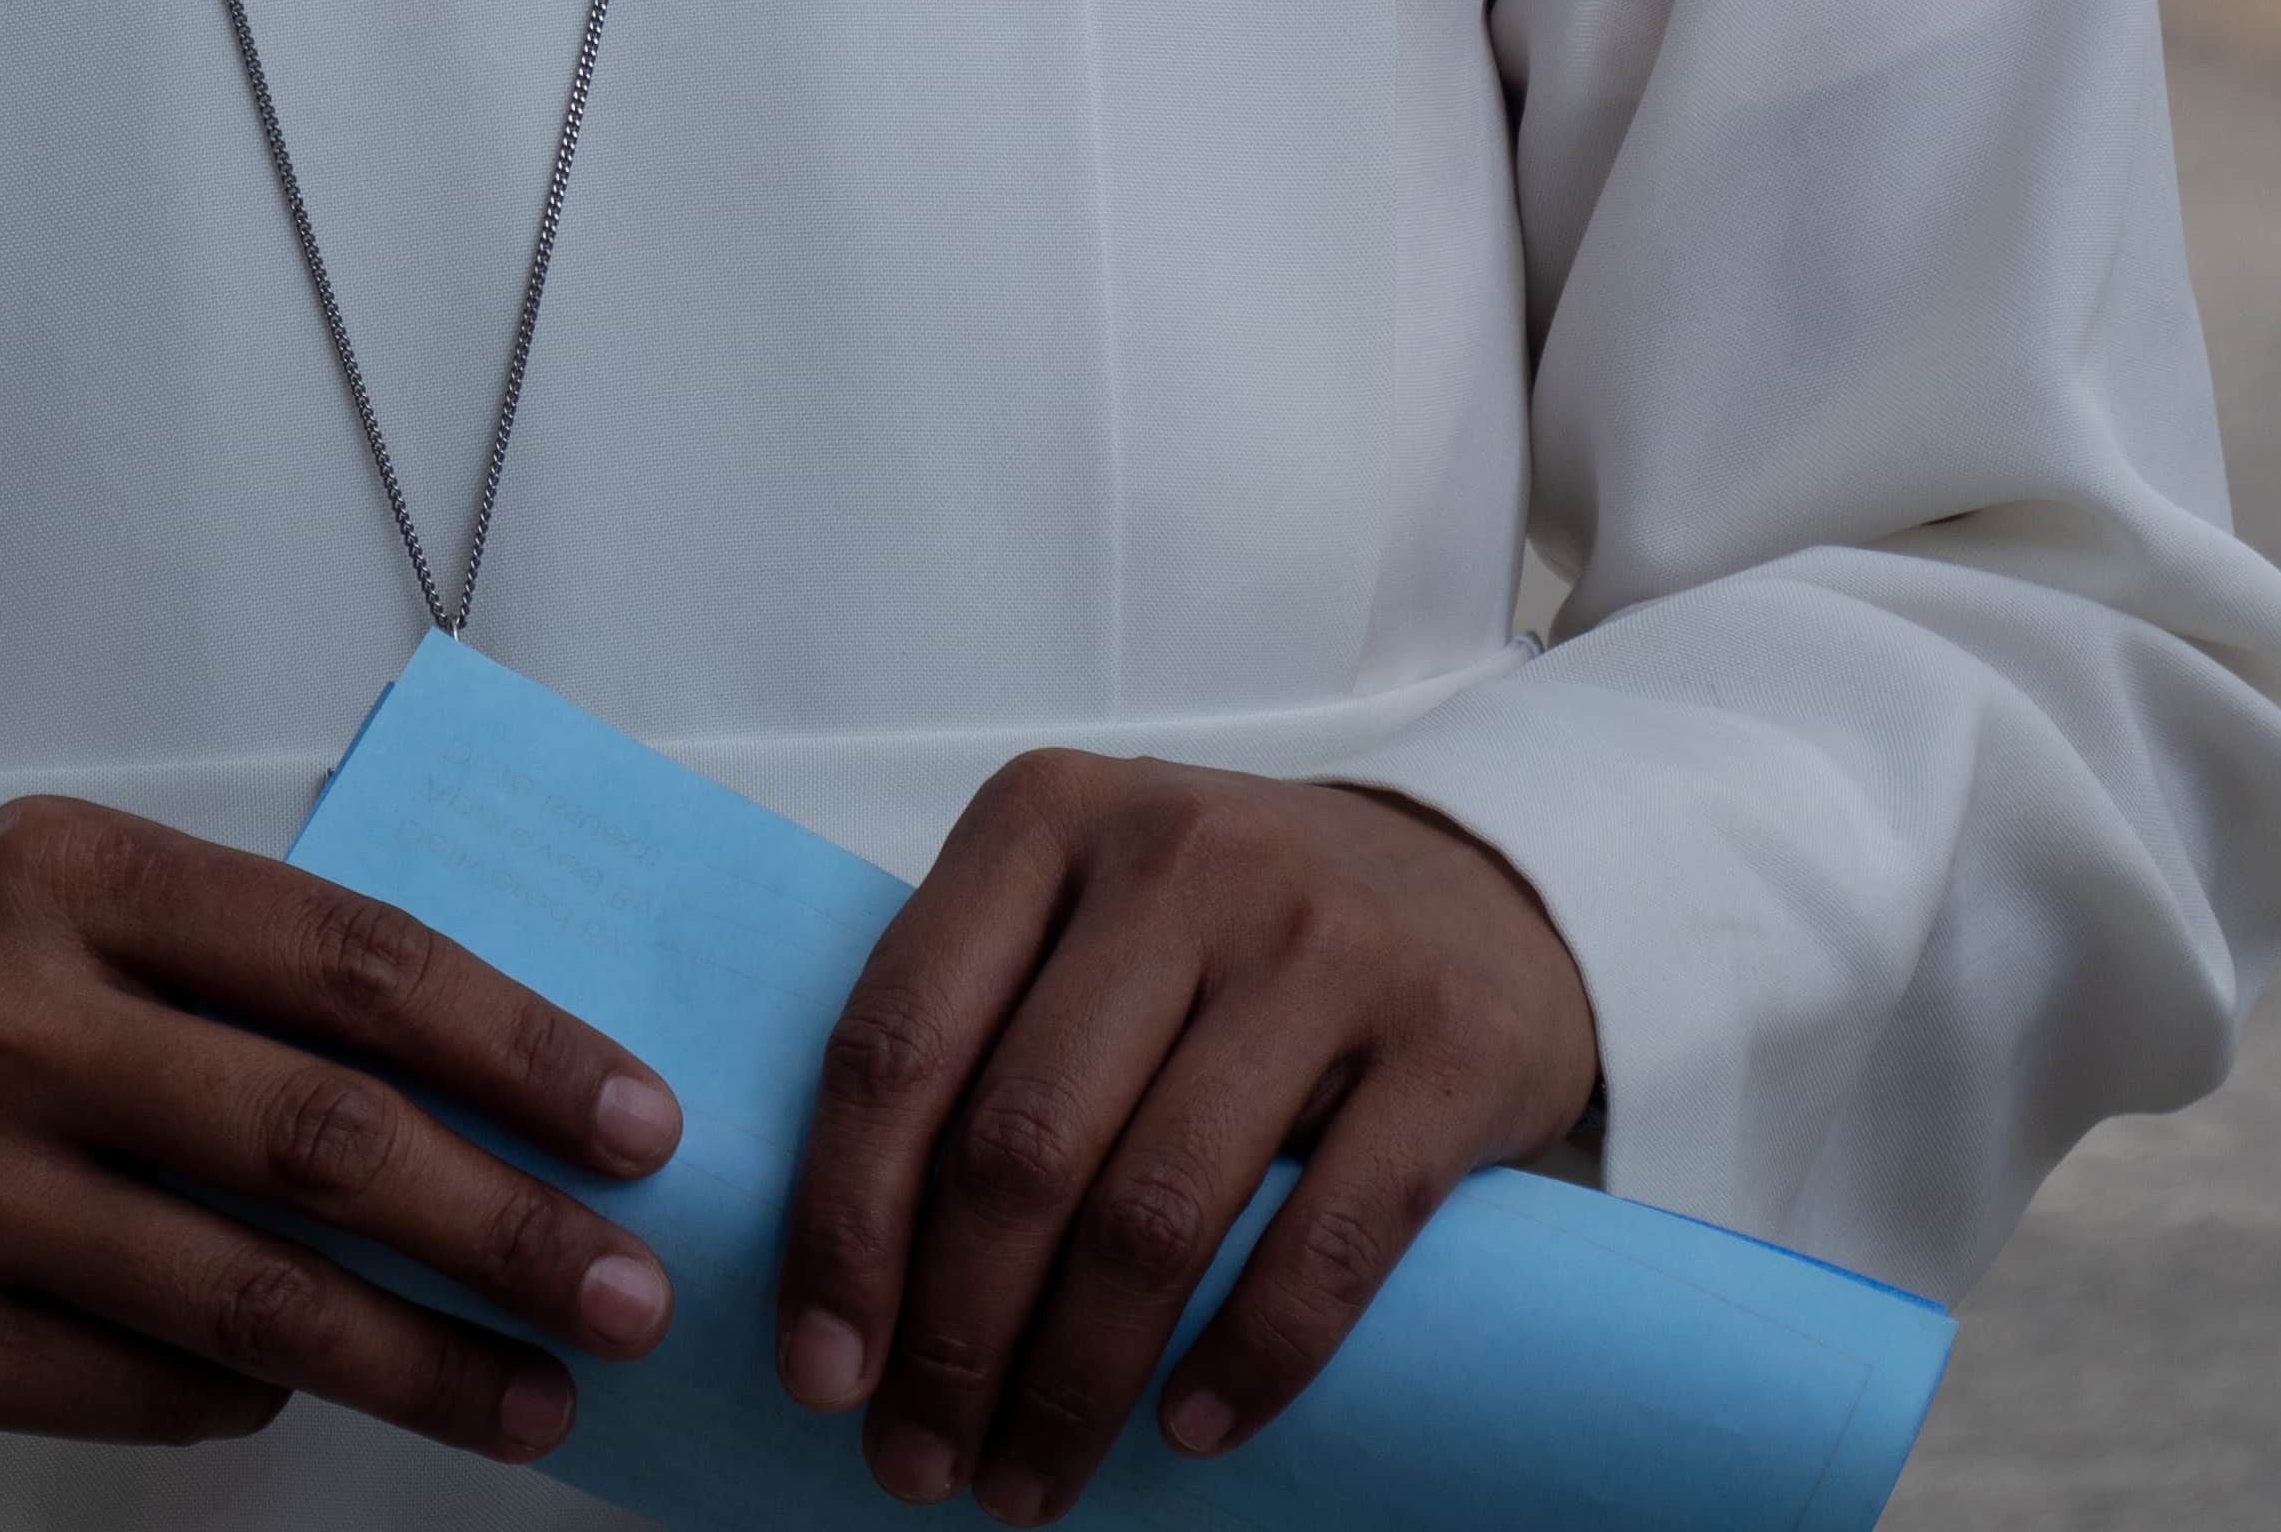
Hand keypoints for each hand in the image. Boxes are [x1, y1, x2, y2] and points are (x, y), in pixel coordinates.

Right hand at [0, 794, 680, 1458]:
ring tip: (544, 1395)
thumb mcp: (86, 888)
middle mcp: (10, 1017)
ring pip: (248, 1294)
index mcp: (74, 870)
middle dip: (506, 1227)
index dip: (515, 1046)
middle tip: (634, 1292)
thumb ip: (254, 961)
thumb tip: (499, 1082)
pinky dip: (258, 1393)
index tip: (638, 1124)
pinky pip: (148, 1384)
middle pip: (319, 1138)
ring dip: (424, 1361)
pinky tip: (332, 1389)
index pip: (350, 961)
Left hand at [773, 757, 1597, 1518]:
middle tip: (922, 1466)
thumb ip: (970, 1035)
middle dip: (954, 1337)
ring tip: (1031, 1482)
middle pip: (1019, 1142)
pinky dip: (1248, 1361)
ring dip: (1075, 1382)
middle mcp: (1178, 854)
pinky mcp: (1446, 1040)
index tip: (818, 1375)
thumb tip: (844, 1290)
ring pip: (1154, 1208)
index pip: (898, 1039)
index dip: (842, 1225)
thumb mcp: (1077, 913)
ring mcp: (1322, 940)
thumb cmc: (1217, 931)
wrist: (1462, 886)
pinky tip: (1191, 1435)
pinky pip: (1326, 1239)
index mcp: (1044, 815)